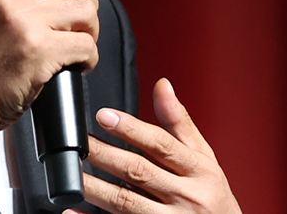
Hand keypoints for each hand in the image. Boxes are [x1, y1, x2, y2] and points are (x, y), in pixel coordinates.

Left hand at [71, 78, 241, 213]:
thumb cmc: (214, 198)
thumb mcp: (204, 157)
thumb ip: (180, 123)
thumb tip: (162, 85)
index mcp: (198, 170)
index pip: (161, 145)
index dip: (132, 129)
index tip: (104, 115)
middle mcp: (186, 196)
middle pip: (139, 172)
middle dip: (105, 155)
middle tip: (79, 142)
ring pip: (126, 202)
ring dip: (96, 188)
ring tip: (72, 172)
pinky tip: (73, 211)